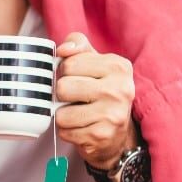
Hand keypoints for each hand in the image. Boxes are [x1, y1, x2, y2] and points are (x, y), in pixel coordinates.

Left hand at [54, 32, 138, 169]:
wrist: (118, 134)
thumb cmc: (101, 92)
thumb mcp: (94, 63)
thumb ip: (78, 45)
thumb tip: (62, 49)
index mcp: (118, 66)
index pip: (69, 64)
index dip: (65, 72)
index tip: (76, 78)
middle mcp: (120, 89)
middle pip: (63, 87)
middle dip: (62, 95)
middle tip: (75, 98)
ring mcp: (112, 114)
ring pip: (61, 113)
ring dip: (63, 115)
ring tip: (78, 114)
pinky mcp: (102, 136)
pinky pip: (65, 132)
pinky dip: (67, 131)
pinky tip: (82, 128)